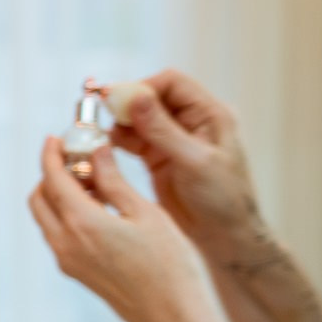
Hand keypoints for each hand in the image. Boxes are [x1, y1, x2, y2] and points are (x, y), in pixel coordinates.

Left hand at [29, 137, 227, 321]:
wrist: (175, 320)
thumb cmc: (171, 265)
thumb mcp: (147, 213)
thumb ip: (114, 181)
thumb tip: (96, 152)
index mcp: (81, 223)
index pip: (52, 178)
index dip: (51, 154)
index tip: (56, 138)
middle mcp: (65, 243)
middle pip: (39, 198)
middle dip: (52, 174)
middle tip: (78, 159)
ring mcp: (67, 261)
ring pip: (47, 218)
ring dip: (59, 195)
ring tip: (93, 181)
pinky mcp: (76, 273)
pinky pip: (59, 235)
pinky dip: (67, 215)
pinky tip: (98, 208)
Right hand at [106, 70, 261, 256]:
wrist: (224, 237)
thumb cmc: (223, 200)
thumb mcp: (193, 161)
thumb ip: (163, 129)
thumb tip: (136, 96)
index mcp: (211, 116)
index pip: (172, 83)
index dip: (144, 87)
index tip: (117, 100)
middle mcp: (191, 123)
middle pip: (151, 98)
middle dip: (125, 104)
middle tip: (99, 113)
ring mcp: (173, 140)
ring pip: (138, 118)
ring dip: (117, 123)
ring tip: (97, 133)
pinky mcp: (158, 158)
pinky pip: (132, 140)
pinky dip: (116, 140)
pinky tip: (102, 147)